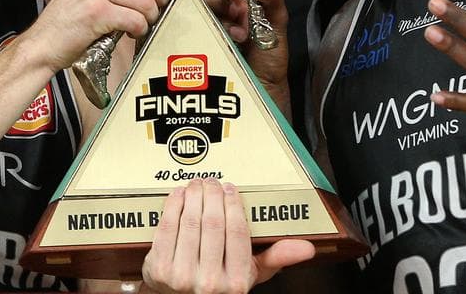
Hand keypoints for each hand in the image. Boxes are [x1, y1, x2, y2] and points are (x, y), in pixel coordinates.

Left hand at [141, 179, 314, 293]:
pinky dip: (173, 206)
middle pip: (212, 223)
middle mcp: (210, 282)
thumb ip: (275, 258)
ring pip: (190, 222)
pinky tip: (179, 195)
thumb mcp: (250, 276)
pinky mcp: (159, 269)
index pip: (237, 232)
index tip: (230, 188)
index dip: (232, 204)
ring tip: (197, 185)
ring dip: (193, 196)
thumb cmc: (218, 285)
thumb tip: (306, 248)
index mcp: (237, 282)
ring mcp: (182, 276)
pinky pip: (167, 228)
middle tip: (212, 181)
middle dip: (212, 195)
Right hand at [171, 0, 292, 116]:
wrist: (262, 94)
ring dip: (210, 21)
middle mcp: (206, 14)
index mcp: (226, 1)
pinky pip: (177, 36)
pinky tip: (215, 45)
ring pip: (185, 12)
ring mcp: (195, 32)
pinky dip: (194, 37)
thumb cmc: (270, 59)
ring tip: (233, 38)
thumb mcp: (277, 23)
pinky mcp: (185, 53)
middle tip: (234, 18)